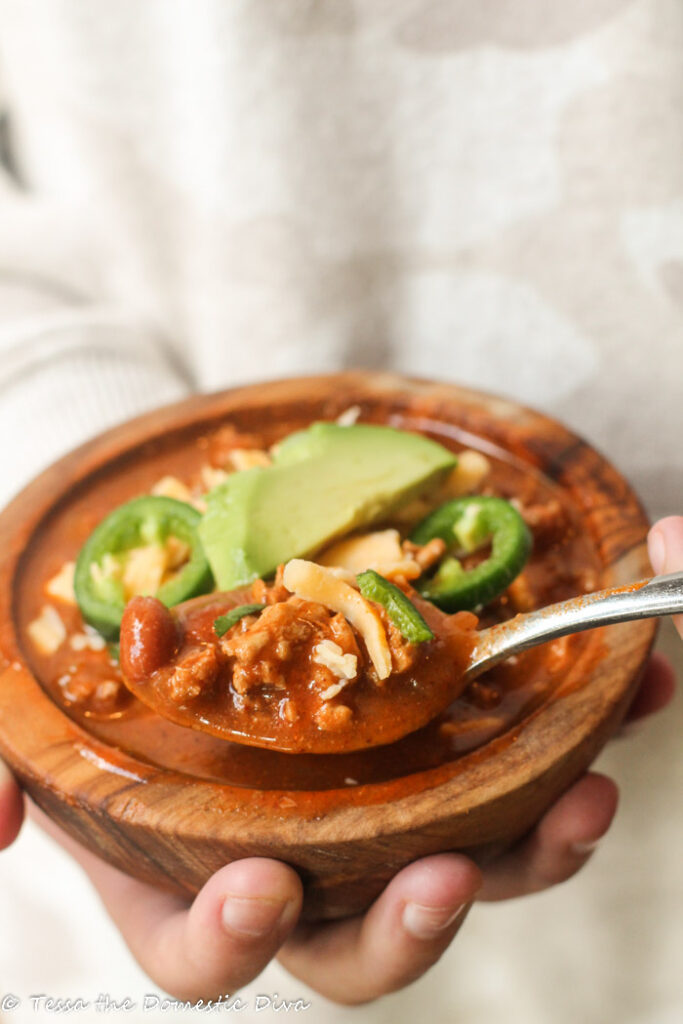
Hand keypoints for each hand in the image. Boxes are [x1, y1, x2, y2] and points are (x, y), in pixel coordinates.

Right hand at [1, 515, 676, 1005]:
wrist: (173, 564)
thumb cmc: (95, 646)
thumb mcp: (24, 700)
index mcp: (189, 865)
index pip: (209, 950)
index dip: (233, 941)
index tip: (262, 888)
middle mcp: (296, 850)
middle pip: (367, 938)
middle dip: (417, 925)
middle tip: (457, 868)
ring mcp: (377, 794)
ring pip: (469, 853)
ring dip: (535, 840)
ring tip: (586, 790)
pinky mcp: (445, 730)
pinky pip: (520, 749)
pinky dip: (577, 724)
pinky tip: (633, 682)